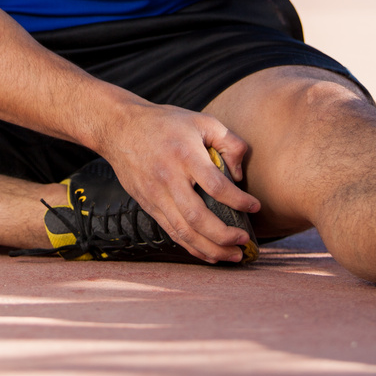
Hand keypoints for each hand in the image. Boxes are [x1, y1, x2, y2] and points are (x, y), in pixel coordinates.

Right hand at [94, 103, 260, 262]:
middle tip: (245, 240)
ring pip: (184, 232)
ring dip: (211, 249)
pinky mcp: (148, 205)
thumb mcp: (202, 121)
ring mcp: (156, 195)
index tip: (255, 206)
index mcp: (185, 156)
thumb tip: (239, 175)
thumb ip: (229, 142)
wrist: (120, 127)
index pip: (216, 187)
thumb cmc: (166, 123)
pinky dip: (192, 247)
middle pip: (199, 218)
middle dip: (225, 235)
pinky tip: (210, 254)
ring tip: (233, 255)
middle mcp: (169, 179)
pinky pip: (172, 232)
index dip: (239, 201)